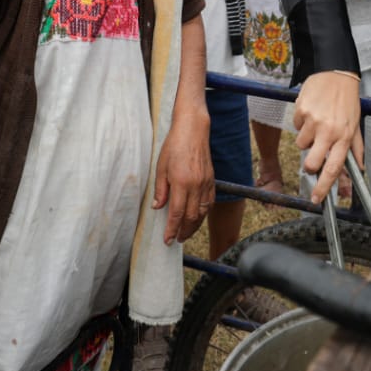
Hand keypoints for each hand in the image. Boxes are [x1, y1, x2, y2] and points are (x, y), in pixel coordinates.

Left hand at [154, 104, 212, 244]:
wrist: (193, 130)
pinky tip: (197, 217)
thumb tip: (158, 207)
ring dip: (194, 226)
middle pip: (191, 217)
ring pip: (202, 212)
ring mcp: (206, 183)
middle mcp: (196, 185)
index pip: (177, 213)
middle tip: (176, 240)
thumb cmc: (174, 146)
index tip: (167, 240)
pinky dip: (203, 213)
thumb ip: (160, 190)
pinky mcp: (212, 180)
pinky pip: (210, 202)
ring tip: (186, 232)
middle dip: (184, 231)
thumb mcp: (161, 167)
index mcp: (181, 183)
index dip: (172, 229)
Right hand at [292, 71, 362, 203]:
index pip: (334, 169)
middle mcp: (329, 131)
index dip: (324, 187)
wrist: (335, 73)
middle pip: (311, 163)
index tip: (316, 199)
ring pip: (300, 144)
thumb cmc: (346, 99)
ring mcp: (313, 121)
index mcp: (344, 136)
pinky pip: (296, 125)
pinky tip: (311, 110)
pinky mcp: (301, 110)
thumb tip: (359, 168)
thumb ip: (356, 148)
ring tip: (317, 122)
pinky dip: (301, 121)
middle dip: (308, 166)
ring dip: (306, 137)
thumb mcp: (356, 123)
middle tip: (312, 157)